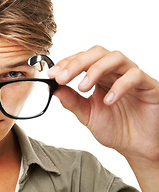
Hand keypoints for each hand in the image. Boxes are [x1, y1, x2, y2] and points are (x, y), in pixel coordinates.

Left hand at [48, 46, 158, 161]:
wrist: (137, 147)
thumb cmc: (115, 128)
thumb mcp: (87, 115)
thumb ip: (72, 101)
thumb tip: (54, 89)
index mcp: (99, 75)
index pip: (82, 59)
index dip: (66, 63)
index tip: (52, 74)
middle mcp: (115, 72)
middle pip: (97, 53)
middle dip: (77, 63)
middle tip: (63, 77)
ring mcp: (132, 76)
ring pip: (115, 58)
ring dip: (96, 70)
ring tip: (83, 87)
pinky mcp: (148, 85)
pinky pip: (135, 75)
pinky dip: (119, 86)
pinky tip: (108, 100)